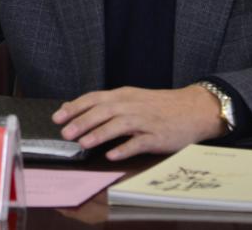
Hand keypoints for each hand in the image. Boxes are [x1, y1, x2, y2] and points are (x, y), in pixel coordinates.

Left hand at [52, 84, 227, 159]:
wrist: (194, 109)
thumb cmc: (159, 106)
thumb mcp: (132, 98)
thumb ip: (105, 103)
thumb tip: (73, 108)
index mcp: (124, 95)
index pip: (94, 98)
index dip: (75, 107)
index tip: (58, 117)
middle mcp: (132, 105)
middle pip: (103, 111)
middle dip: (83, 121)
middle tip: (66, 133)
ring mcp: (145, 121)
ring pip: (119, 125)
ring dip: (99, 134)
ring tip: (84, 144)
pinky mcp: (157, 136)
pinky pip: (139, 142)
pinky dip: (124, 149)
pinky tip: (112, 155)